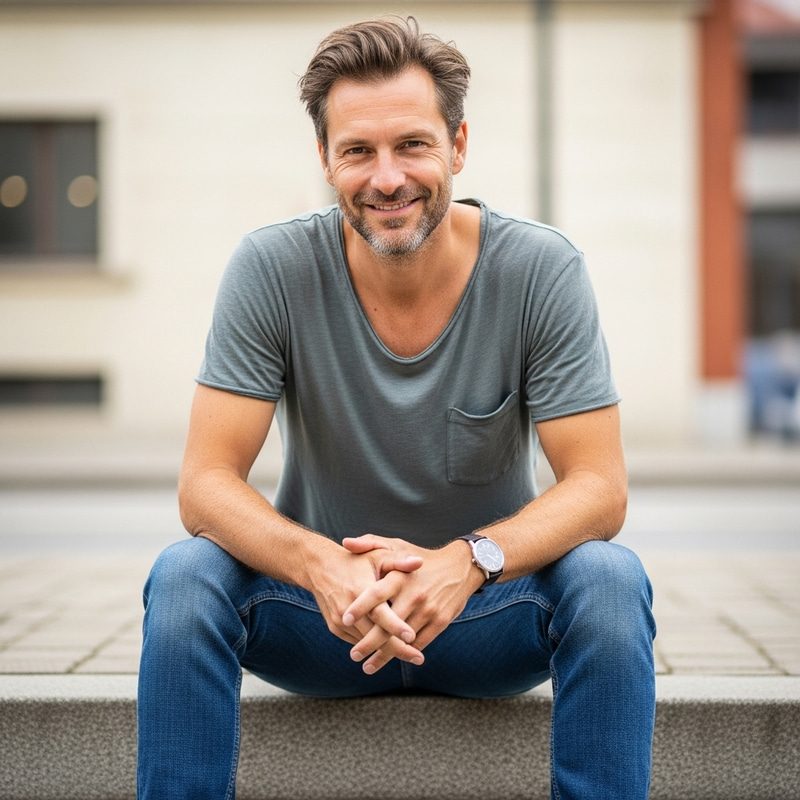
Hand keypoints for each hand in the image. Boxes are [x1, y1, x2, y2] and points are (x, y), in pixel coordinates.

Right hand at [308, 542, 426, 668]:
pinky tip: (391, 648)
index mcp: (360, 590)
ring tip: (410, 656)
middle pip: (374, 635)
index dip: (396, 626)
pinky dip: (373, 646)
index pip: (379, 613)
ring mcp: (340, 621)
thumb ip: (398, 561)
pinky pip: (358, 641)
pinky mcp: (335, 628)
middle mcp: (348, 609)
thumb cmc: (355, 561)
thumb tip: (420, 563)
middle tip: (419, 658)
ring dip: (386, 651)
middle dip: (398, 649)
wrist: (320, 568)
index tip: (413, 637)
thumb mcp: (377, 555)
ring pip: (366, 643)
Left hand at [341, 534, 480, 673]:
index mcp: (401, 576)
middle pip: (387, 624)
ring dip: (385, 655)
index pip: (376, 593)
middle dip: (368, 642)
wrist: (461, 567)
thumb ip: (370, 543)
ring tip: (368, 666)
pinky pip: (419, 642)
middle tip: (354, 654)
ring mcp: (428, 610)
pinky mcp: (440, 622)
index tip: (344, 618)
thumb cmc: (422, 557)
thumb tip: (346, 543)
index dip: (359, 607)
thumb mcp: (397, 545)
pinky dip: (405, 652)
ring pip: (402, 639)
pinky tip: (392, 659)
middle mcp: (414, 594)